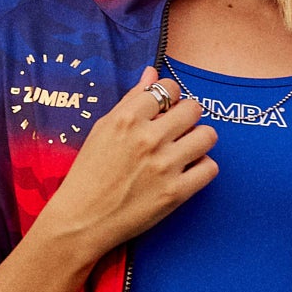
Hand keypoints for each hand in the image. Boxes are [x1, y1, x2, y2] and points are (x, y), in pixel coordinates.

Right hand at [42, 65, 216, 261]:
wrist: (82, 220)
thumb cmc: (88, 174)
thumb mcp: (102, 129)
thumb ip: (130, 99)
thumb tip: (152, 72)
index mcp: (126, 119)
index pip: (168, 88)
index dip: (170, 97)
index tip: (166, 107)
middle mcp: (148, 138)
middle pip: (193, 108)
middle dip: (188, 116)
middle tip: (178, 129)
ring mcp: (164, 165)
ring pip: (207, 136)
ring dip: (199, 140)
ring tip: (185, 149)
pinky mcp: (175, 192)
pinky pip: (210, 168)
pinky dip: (202, 168)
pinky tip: (187, 171)